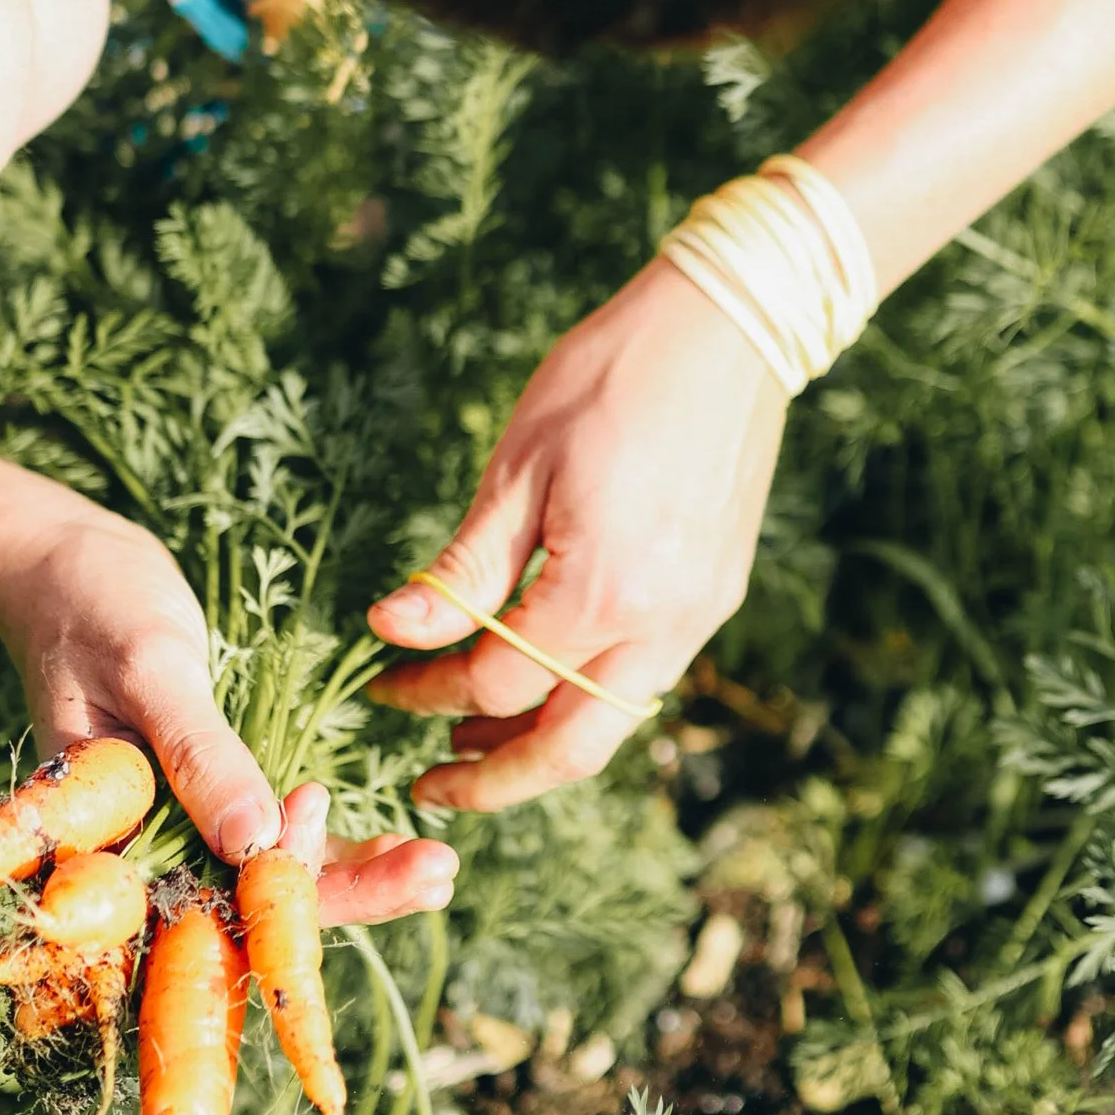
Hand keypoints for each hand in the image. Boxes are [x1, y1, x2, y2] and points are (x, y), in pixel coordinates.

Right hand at [0, 497, 456, 920]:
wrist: (65, 567)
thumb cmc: (90, 606)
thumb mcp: (150, 670)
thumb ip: (197, 754)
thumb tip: (254, 842)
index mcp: (95, 845)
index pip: (192, 902)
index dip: (270, 893)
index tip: (325, 825)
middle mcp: (134, 857)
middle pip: (243, 912)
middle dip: (342, 897)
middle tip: (435, 876)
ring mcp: (174, 834)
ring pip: (267, 886)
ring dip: (354, 880)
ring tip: (439, 870)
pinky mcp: (208, 804)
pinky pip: (273, 845)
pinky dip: (332, 847)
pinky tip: (403, 850)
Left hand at [368, 259, 786, 811]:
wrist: (729, 328)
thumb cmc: (611, 378)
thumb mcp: (518, 467)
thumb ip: (462, 569)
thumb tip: (393, 634)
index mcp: (602, 589)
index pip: (497, 682)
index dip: (430, 692)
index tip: (386, 680)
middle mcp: (661, 622)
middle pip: (570, 746)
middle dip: (495, 780)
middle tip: (431, 785)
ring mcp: (698, 615)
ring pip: (614, 721)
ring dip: (544, 744)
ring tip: (477, 744)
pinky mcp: (715, 596)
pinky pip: (644, 678)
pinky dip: (588, 698)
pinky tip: (545, 682)